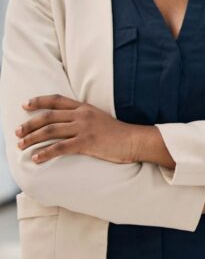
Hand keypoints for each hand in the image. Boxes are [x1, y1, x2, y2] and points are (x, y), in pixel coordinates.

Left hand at [15, 95, 141, 163]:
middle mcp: (82, 115)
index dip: (39, 101)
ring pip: (50, 131)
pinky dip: (45, 153)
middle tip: (17, 133)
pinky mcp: (87, 142)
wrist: (134, 140)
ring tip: (21, 146)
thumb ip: (83, 118)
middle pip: (48, 117)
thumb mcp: (99, 118)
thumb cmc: (118, 133)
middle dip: (29, 125)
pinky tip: (35, 158)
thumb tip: (65, 124)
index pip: (57, 100)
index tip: (25, 105)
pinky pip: (60, 147)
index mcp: (85, 108)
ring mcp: (84, 128)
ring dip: (32, 139)